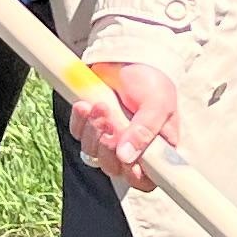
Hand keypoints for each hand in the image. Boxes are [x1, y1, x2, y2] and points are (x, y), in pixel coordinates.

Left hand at [64, 61, 182, 190]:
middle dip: (109, 145)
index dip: (135, 177)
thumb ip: (145, 131)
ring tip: (101, 105)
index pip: (146, 180)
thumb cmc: (152, 80)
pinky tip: (85, 105)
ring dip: (94, 131)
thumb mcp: (158, 104)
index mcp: (157, 149)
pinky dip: (80, 121)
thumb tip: (127, 157)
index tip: (129, 162)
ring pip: (94, 154)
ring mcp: (110, 139)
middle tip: (111, 119)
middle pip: (115, 168)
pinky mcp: (90, 126)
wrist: (129, 56)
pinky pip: (79, 135)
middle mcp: (133, 149)